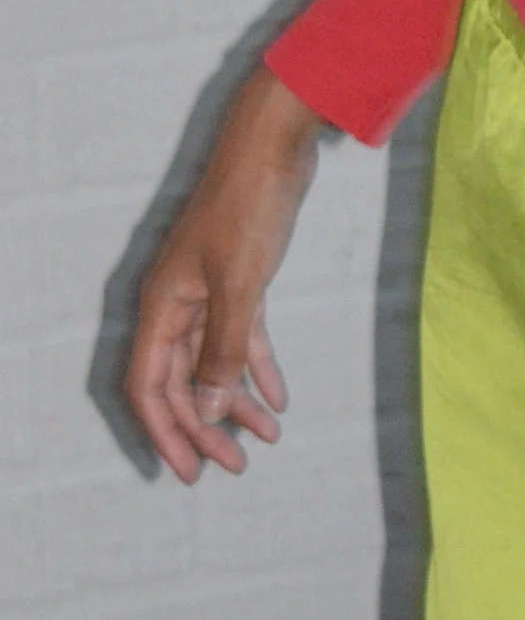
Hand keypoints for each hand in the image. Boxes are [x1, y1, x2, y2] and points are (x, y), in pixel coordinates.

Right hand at [125, 65, 326, 483]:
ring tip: (266, 440)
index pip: (150, 386)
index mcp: (162, 307)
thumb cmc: (249, 208)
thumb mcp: (239, 285)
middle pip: (181, 382)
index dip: (167, 431)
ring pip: (214, 363)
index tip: (191, 472)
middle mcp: (176, 304)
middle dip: (206, 428)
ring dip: (236, 403)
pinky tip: (279, 400)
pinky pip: (242, 338)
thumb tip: (210, 407)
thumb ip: (224, 348)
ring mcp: (206, 293)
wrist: (273, 148)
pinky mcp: (239, 280)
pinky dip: (258, 368)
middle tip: (236, 468)